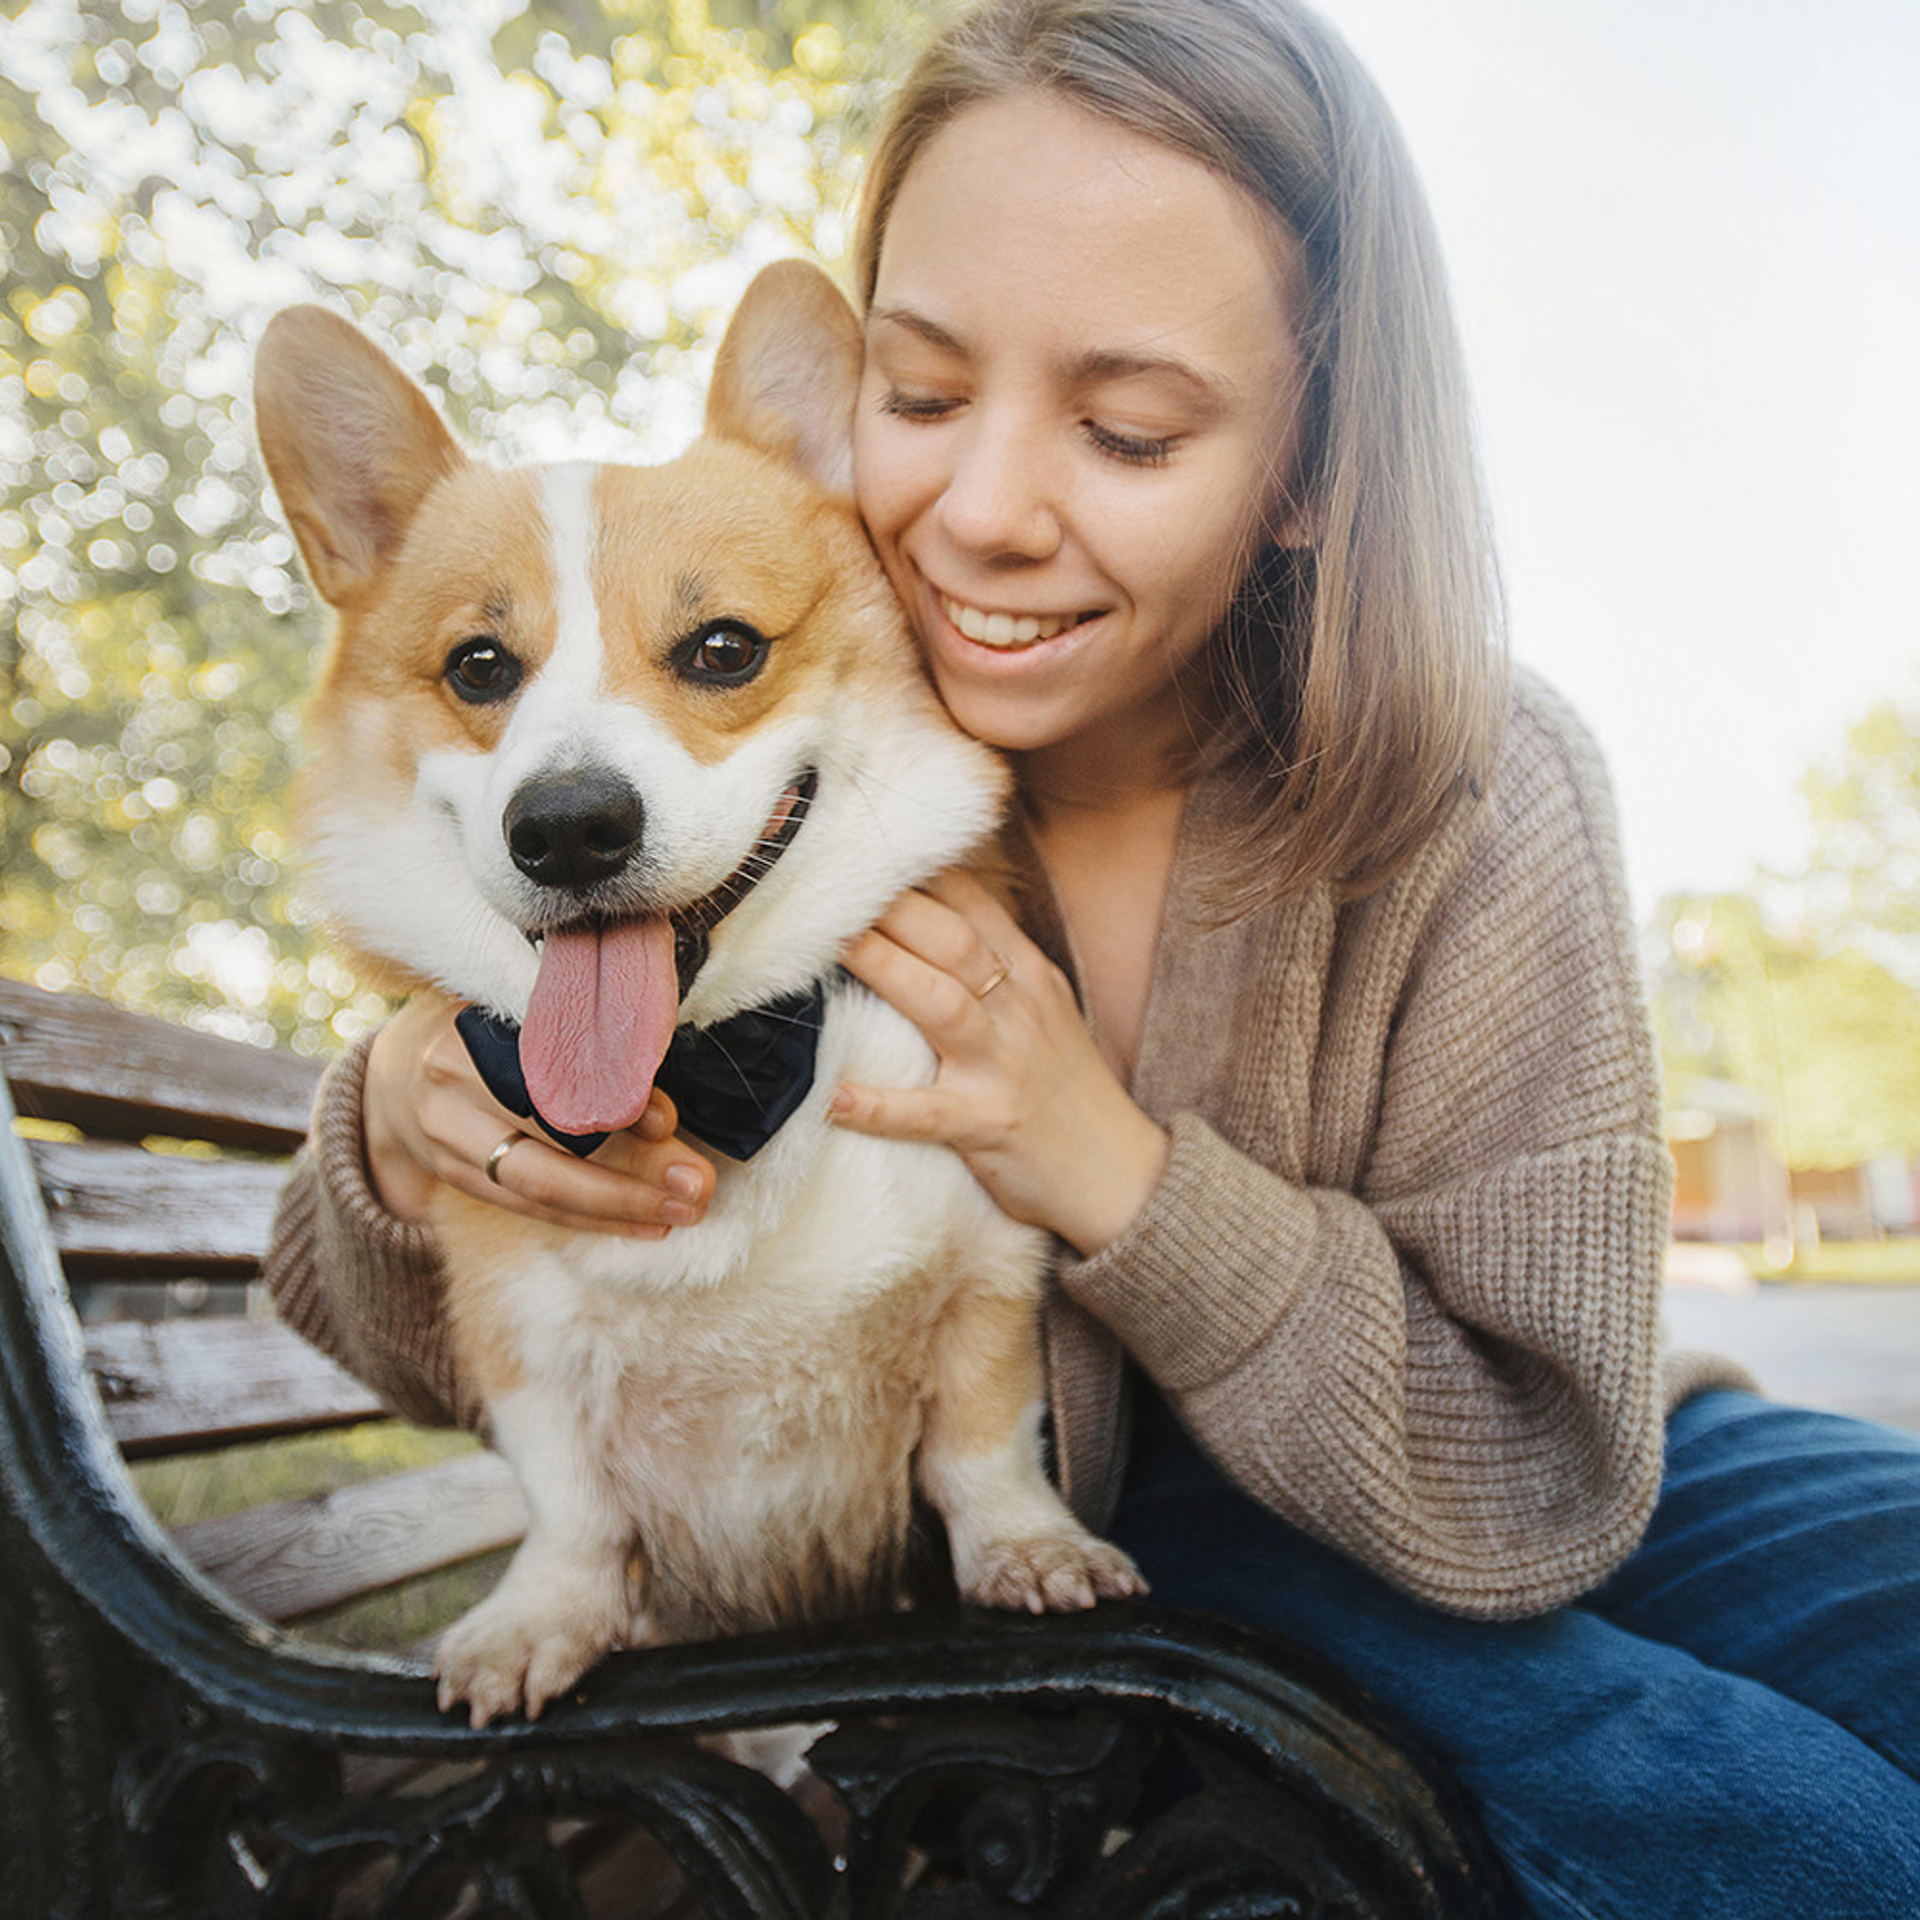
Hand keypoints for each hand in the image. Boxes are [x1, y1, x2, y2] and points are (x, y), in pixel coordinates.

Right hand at [363, 995, 715, 1235]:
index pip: (546, 1077)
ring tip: (682, 1212)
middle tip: (696, 1186)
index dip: (609, 1101)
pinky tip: (644, 1224)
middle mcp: (450, 1090)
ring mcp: (447, 1141)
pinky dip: (590, 1219)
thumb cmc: (479, 1029)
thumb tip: (656, 1106)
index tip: (666, 1120)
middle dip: (629, 1176)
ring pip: (541, 1189)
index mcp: (468, 1033)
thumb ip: (577, 1041)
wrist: (392, 1074)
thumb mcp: (514, 1008)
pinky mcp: (456, 1180)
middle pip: (548, 1146)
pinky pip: (530, 1208)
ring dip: (619, 1208)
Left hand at [832, 871, 1168, 1255]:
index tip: (866, 853)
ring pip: (940, 1003)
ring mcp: (1004, 1066)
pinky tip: (834, 1099)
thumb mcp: (1043, 1011)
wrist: (1121, 1175)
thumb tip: (927, 925)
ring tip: (825, 946)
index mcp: (1030, 975)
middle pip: (952, 939)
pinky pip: (924, 1114)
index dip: (918, 873)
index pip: (973, 904)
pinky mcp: (987, 1125)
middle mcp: (1019, 1009)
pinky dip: (878, 1107)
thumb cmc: (1068, 1090)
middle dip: (890, 907)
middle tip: (827, 885)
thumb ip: (994, 967)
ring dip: (881, 967)